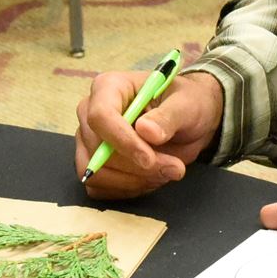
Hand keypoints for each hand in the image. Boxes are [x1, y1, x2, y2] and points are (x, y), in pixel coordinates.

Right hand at [75, 69, 223, 198]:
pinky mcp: (93, 165)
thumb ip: (168, 116)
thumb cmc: (184, 104)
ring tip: (166, 172)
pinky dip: (128, 190)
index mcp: (109, 87)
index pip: (101, 116)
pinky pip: (100, 189)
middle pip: (98, 151)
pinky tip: (150, 179)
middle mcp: (91, 113)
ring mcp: (89, 141)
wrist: (187, 122)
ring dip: (135, 181)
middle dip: (136, 167)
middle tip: (174, 168)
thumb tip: (146, 130)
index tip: (149, 158)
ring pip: (97, 174)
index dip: (123, 141)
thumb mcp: (187, 104)